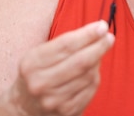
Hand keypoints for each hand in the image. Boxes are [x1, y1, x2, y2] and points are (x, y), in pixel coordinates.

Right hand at [0, 20, 114, 115]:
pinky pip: (90, 89)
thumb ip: (66, 43)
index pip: (66, 45)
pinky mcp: (66, 111)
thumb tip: (97, 31)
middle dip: (99, 47)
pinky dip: (95, 77)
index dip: (87, 34)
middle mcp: (40, 83)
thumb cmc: (38, 73)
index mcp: (32, 63)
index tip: (102, 26)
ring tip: (97, 54)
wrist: (24, 106)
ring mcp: (53, 100)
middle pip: (80, 61)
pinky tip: (93, 71)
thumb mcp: (41, 54)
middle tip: (109, 37)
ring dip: (97, 62)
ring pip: (88, 75)